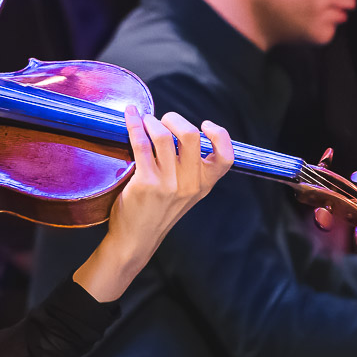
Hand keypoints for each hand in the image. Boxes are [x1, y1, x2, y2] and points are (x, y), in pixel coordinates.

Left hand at [75, 106, 234, 301]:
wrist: (136, 239)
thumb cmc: (157, 211)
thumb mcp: (185, 194)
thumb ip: (190, 169)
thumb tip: (180, 131)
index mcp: (204, 185)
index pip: (226, 157)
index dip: (220, 135)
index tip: (205, 125)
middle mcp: (189, 184)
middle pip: (191, 136)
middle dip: (175, 119)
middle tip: (163, 120)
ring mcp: (168, 184)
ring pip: (163, 136)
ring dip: (151, 121)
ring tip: (144, 121)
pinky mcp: (146, 182)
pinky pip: (141, 144)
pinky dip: (134, 125)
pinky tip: (130, 117)